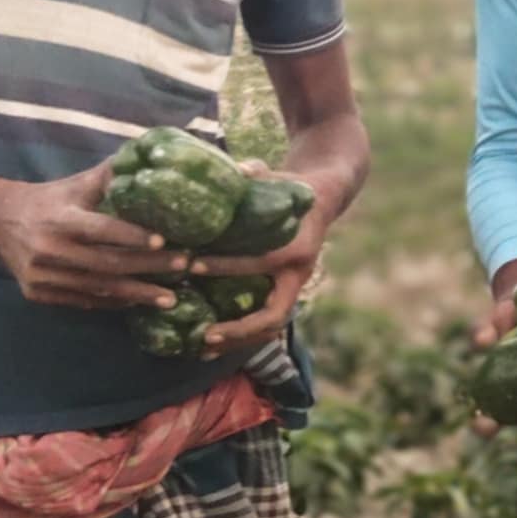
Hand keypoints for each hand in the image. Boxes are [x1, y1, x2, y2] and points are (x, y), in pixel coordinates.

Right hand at [0, 161, 186, 310]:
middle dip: (148, 268)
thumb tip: (148, 155)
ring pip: (97, 288)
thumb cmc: (51, 200)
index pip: (101, 229)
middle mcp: (48, 249)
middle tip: (183, 268)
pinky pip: (83, 301)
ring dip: (136, 294)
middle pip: (106, 263)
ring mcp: (41, 275)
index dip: (132, 236)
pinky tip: (138, 302)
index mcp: (60, 218)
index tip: (164, 241)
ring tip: (170, 297)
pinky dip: (113, 303)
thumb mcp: (77, 183)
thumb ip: (111, 175)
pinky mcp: (37, 294)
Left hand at [187, 164, 344, 359]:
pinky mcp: (287, 292)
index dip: (225, 267)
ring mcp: (295, 287)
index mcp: (297, 248)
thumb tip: (235, 169)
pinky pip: (266, 321)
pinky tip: (213, 341)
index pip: (259, 263)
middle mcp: (300, 274)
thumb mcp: (277, 177)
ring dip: (239, 341)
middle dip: (239, 329)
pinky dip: (242, 334)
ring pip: (271, 327)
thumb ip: (257, 175)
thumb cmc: (292, 186)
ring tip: (203, 348)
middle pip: (272, 316)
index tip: (192, 267)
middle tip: (203, 334)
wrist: (324, 198)